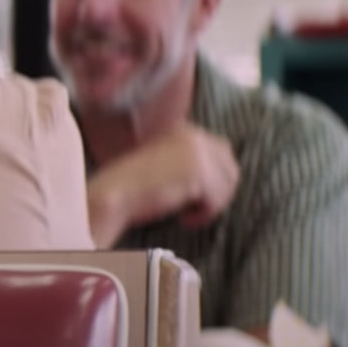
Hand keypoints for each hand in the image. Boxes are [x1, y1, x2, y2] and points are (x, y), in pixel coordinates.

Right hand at [88, 123, 238, 244]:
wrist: (117, 193)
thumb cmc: (137, 185)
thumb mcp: (167, 161)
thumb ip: (192, 158)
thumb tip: (228, 173)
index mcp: (184, 127)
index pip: (222, 151)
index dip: (214, 178)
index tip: (194, 195)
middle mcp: (193, 133)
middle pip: (231, 168)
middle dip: (218, 191)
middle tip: (194, 207)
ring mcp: (196, 151)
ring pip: (227, 186)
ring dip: (210, 205)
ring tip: (187, 213)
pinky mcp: (197, 171)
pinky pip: (217, 200)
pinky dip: (204, 215)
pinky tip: (184, 219)